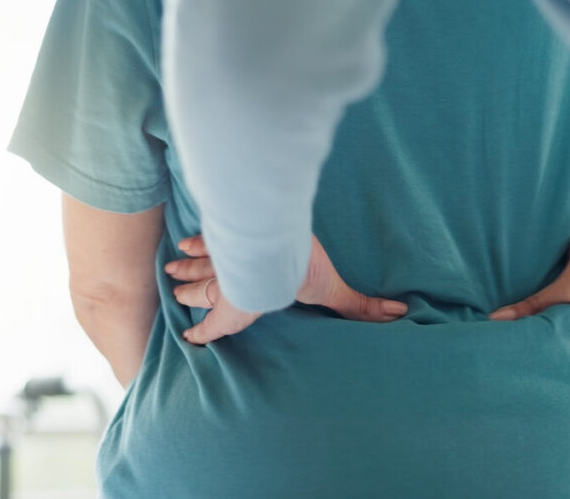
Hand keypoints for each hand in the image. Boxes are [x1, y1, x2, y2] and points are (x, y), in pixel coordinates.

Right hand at [166, 234, 408, 344]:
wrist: (270, 239)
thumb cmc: (294, 271)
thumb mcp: (331, 291)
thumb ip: (360, 305)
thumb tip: (397, 314)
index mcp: (242, 308)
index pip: (216, 326)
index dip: (203, 333)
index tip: (190, 336)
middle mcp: (224, 287)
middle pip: (201, 292)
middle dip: (189, 292)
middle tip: (176, 292)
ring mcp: (219, 259)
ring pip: (198, 267)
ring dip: (187, 269)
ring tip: (172, 270)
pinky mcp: (221, 234)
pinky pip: (204, 241)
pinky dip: (196, 243)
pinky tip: (187, 242)